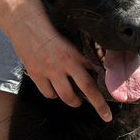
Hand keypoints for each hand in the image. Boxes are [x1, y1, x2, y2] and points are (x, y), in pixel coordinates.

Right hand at [8, 0, 111, 121]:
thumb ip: (80, 58)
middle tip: (105, 116)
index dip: (105, 87)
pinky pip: (49, 94)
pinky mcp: (36, 74)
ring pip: (66, 96)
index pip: (95, 73)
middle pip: (86, 89)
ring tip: (74, 99)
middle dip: (98, 105)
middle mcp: (64, 63)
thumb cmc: (49, 32)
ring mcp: (49, 70)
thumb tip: (94, 72)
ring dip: (73, 101)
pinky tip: (54, 88)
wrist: (25, 24)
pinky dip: (53, 94)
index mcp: (75, 54)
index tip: (113, 102)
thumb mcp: (69, 43)